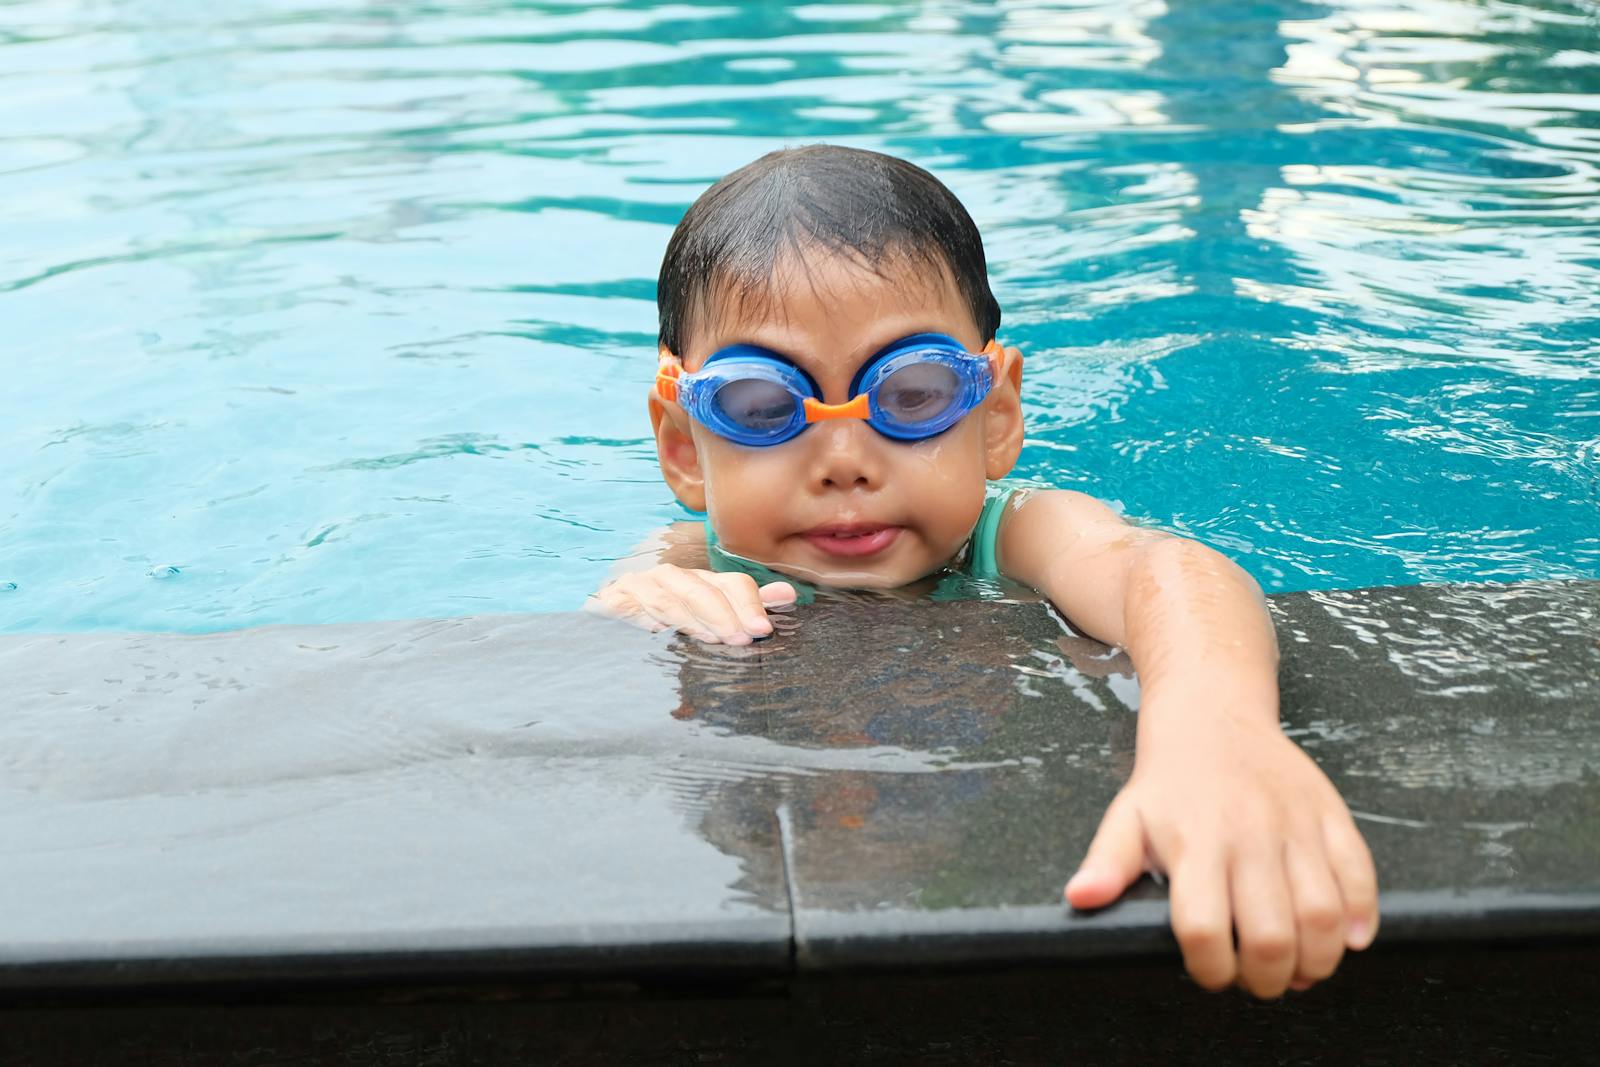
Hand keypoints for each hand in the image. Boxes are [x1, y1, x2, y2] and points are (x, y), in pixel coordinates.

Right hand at [586, 564, 795, 643]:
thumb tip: (788, 594)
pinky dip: (644, 616)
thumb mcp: (711, 613)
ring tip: (711, 637)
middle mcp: (671, 578)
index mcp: (699, 581)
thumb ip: (746, 604)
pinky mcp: (611, 602)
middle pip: (702, 590)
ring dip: (691, 618)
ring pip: (669, 599)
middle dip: (723, 613)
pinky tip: (657, 630)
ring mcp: (640, 588)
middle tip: (741, 637)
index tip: (762, 630)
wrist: (610, 622)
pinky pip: (629, 607)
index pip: (729, 584)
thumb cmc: (668, 622)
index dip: (747, 604)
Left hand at [1063, 711, 1378, 997]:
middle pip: (1271, 936)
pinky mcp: (1330, 814)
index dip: (1210, 969)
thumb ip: (1107, 864)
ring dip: (1318, 960)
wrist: (1213, 711)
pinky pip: (1360, 875)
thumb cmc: (1169, 777)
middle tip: (1259, 980)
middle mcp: (1249, 835)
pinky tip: (1348, 938)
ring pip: (1324, 915)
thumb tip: (1080, 899)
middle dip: (1267, 978)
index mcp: (1194, 843)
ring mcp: (1295, 825)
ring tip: (1300, 968)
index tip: (1210, 972)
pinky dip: (1363, 918)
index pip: (1204, 929)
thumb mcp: (1127, 816)